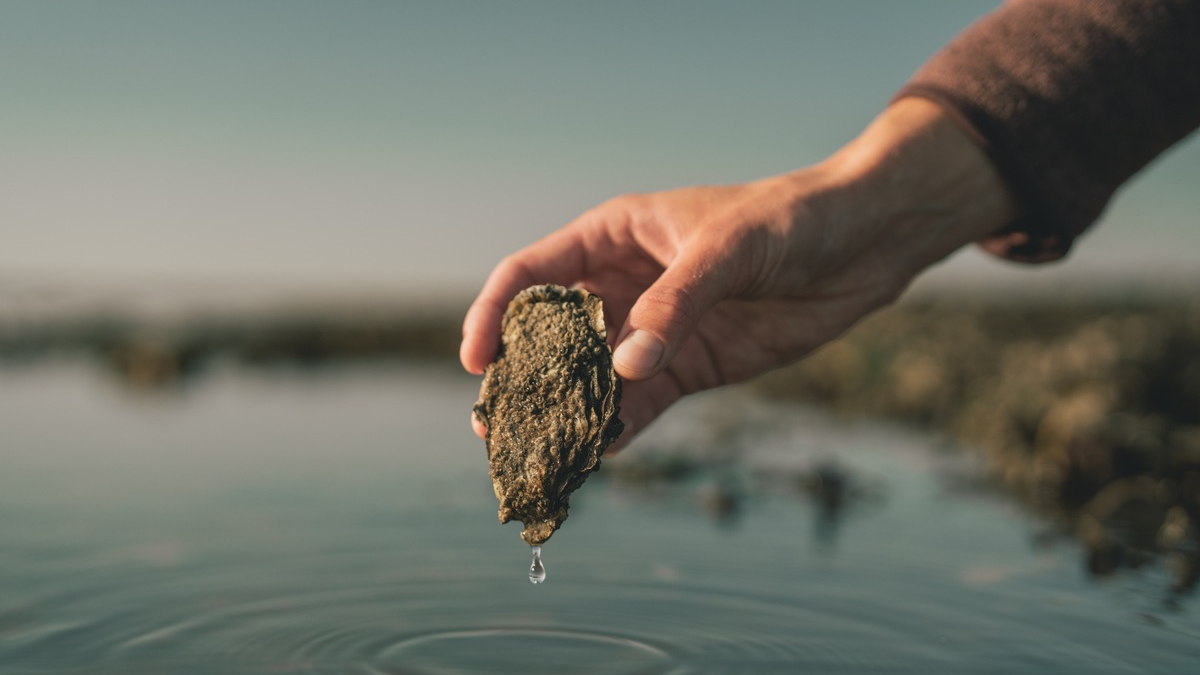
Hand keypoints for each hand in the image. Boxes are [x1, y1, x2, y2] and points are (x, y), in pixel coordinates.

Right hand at [461, 98, 1018, 447]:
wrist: (862, 244)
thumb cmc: (789, 220)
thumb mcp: (726, 251)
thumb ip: (673, 307)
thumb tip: (622, 369)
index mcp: (612, 236)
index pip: (530, 275)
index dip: (493, 316)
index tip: (476, 363)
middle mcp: (622, 285)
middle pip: (549, 337)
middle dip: (519, 380)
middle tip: (494, 427)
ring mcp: (653, 330)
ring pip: (589, 378)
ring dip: (563, 415)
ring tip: (537, 456)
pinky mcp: (688, 366)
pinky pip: (639, 404)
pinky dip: (617, 430)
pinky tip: (598, 457)